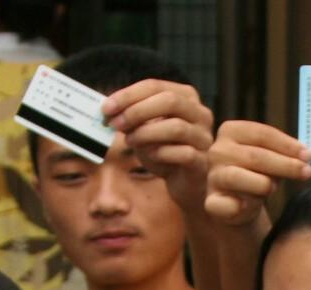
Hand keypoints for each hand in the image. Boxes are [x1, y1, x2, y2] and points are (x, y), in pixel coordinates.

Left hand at [103, 79, 213, 212]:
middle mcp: (200, 113)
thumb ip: (131, 119)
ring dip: (146, 133)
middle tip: (115, 124)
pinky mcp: (203, 161)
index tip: (106, 108)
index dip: (128, 95)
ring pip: (177, 127)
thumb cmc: (164, 153)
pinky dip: (162, 154)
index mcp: (185, 97)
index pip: (155, 86)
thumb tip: (109, 111)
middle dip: (137, 111)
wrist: (185, 183)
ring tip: (130, 142)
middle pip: (170, 100)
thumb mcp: (143, 132)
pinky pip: (184, 153)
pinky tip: (150, 156)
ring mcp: (204, 137)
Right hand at [206, 121, 310, 225]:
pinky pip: (228, 204)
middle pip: (255, 156)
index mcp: (231, 131)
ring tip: (273, 189)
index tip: (307, 155)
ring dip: (264, 185)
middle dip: (284, 165)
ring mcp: (213, 176)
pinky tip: (247, 207)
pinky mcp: (211, 201)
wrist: (240, 203)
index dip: (287, 145)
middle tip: (306, 173)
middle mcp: (217, 150)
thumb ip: (285, 153)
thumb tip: (306, 156)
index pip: (262, 134)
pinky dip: (241, 207)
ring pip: (239, 178)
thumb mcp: (272, 157)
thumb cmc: (258, 173)